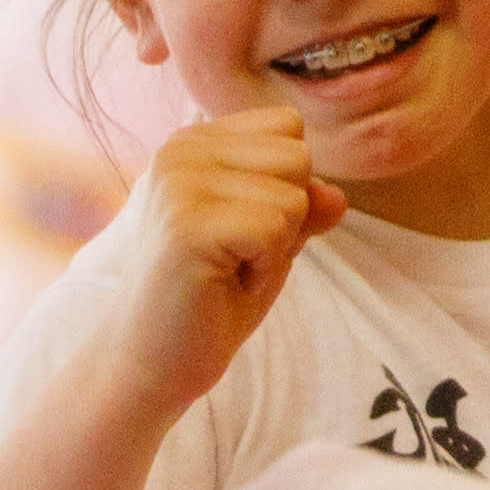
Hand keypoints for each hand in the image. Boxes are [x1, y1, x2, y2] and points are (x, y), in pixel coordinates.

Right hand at [105, 108, 346, 416]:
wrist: (152, 362)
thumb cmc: (211, 299)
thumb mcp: (271, 240)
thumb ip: (303, 205)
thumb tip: (336, 195)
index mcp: (193, 141)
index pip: (288, 127)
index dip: (286, 187)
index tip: (240, 231)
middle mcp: (180, 150)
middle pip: (297, 157)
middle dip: (286, 217)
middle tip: (235, 257)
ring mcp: (179, 183)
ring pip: (293, 194)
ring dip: (276, 246)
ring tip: (227, 271)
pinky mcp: (187, 223)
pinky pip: (276, 228)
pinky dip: (264, 268)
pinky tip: (222, 284)